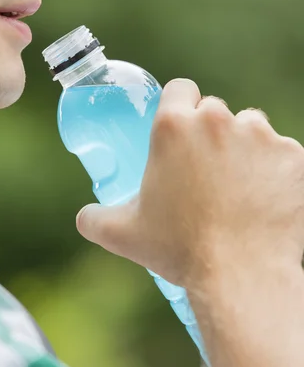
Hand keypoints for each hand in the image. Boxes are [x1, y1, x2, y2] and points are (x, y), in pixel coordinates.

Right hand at [76, 78, 303, 287]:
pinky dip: (277, 169)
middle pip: (216, 110)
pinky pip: (283, 152)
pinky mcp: (294, 156)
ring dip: (246, 147)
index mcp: (174, 127)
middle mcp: (217, 120)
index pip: (180, 88)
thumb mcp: (124, 234)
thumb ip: (95, 218)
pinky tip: (266, 198)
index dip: (182, 105)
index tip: (183, 129)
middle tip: (207, 169)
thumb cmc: (181, 251)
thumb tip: (84, 218)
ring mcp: (260, 136)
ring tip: (239, 185)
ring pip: (252, 127)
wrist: (243, 278)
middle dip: (212, 133)